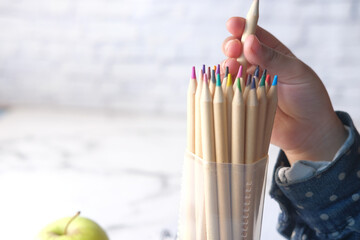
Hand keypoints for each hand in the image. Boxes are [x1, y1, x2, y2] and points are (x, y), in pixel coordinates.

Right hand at [222, 17, 346, 163]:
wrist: (308, 132)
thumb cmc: (308, 99)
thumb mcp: (295, 73)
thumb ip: (272, 58)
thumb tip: (249, 42)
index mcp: (272, 54)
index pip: (254, 35)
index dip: (242, 27)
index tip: (233, 24)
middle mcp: (257, 67)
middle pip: (236, 51)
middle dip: (231, 46)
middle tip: (233, 49)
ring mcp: (247, 84)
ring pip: (229, 70)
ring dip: (226, 66)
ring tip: (231, 68)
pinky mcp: (241, 102)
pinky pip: (228, 90)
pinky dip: (223, 85)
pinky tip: (224, 83)